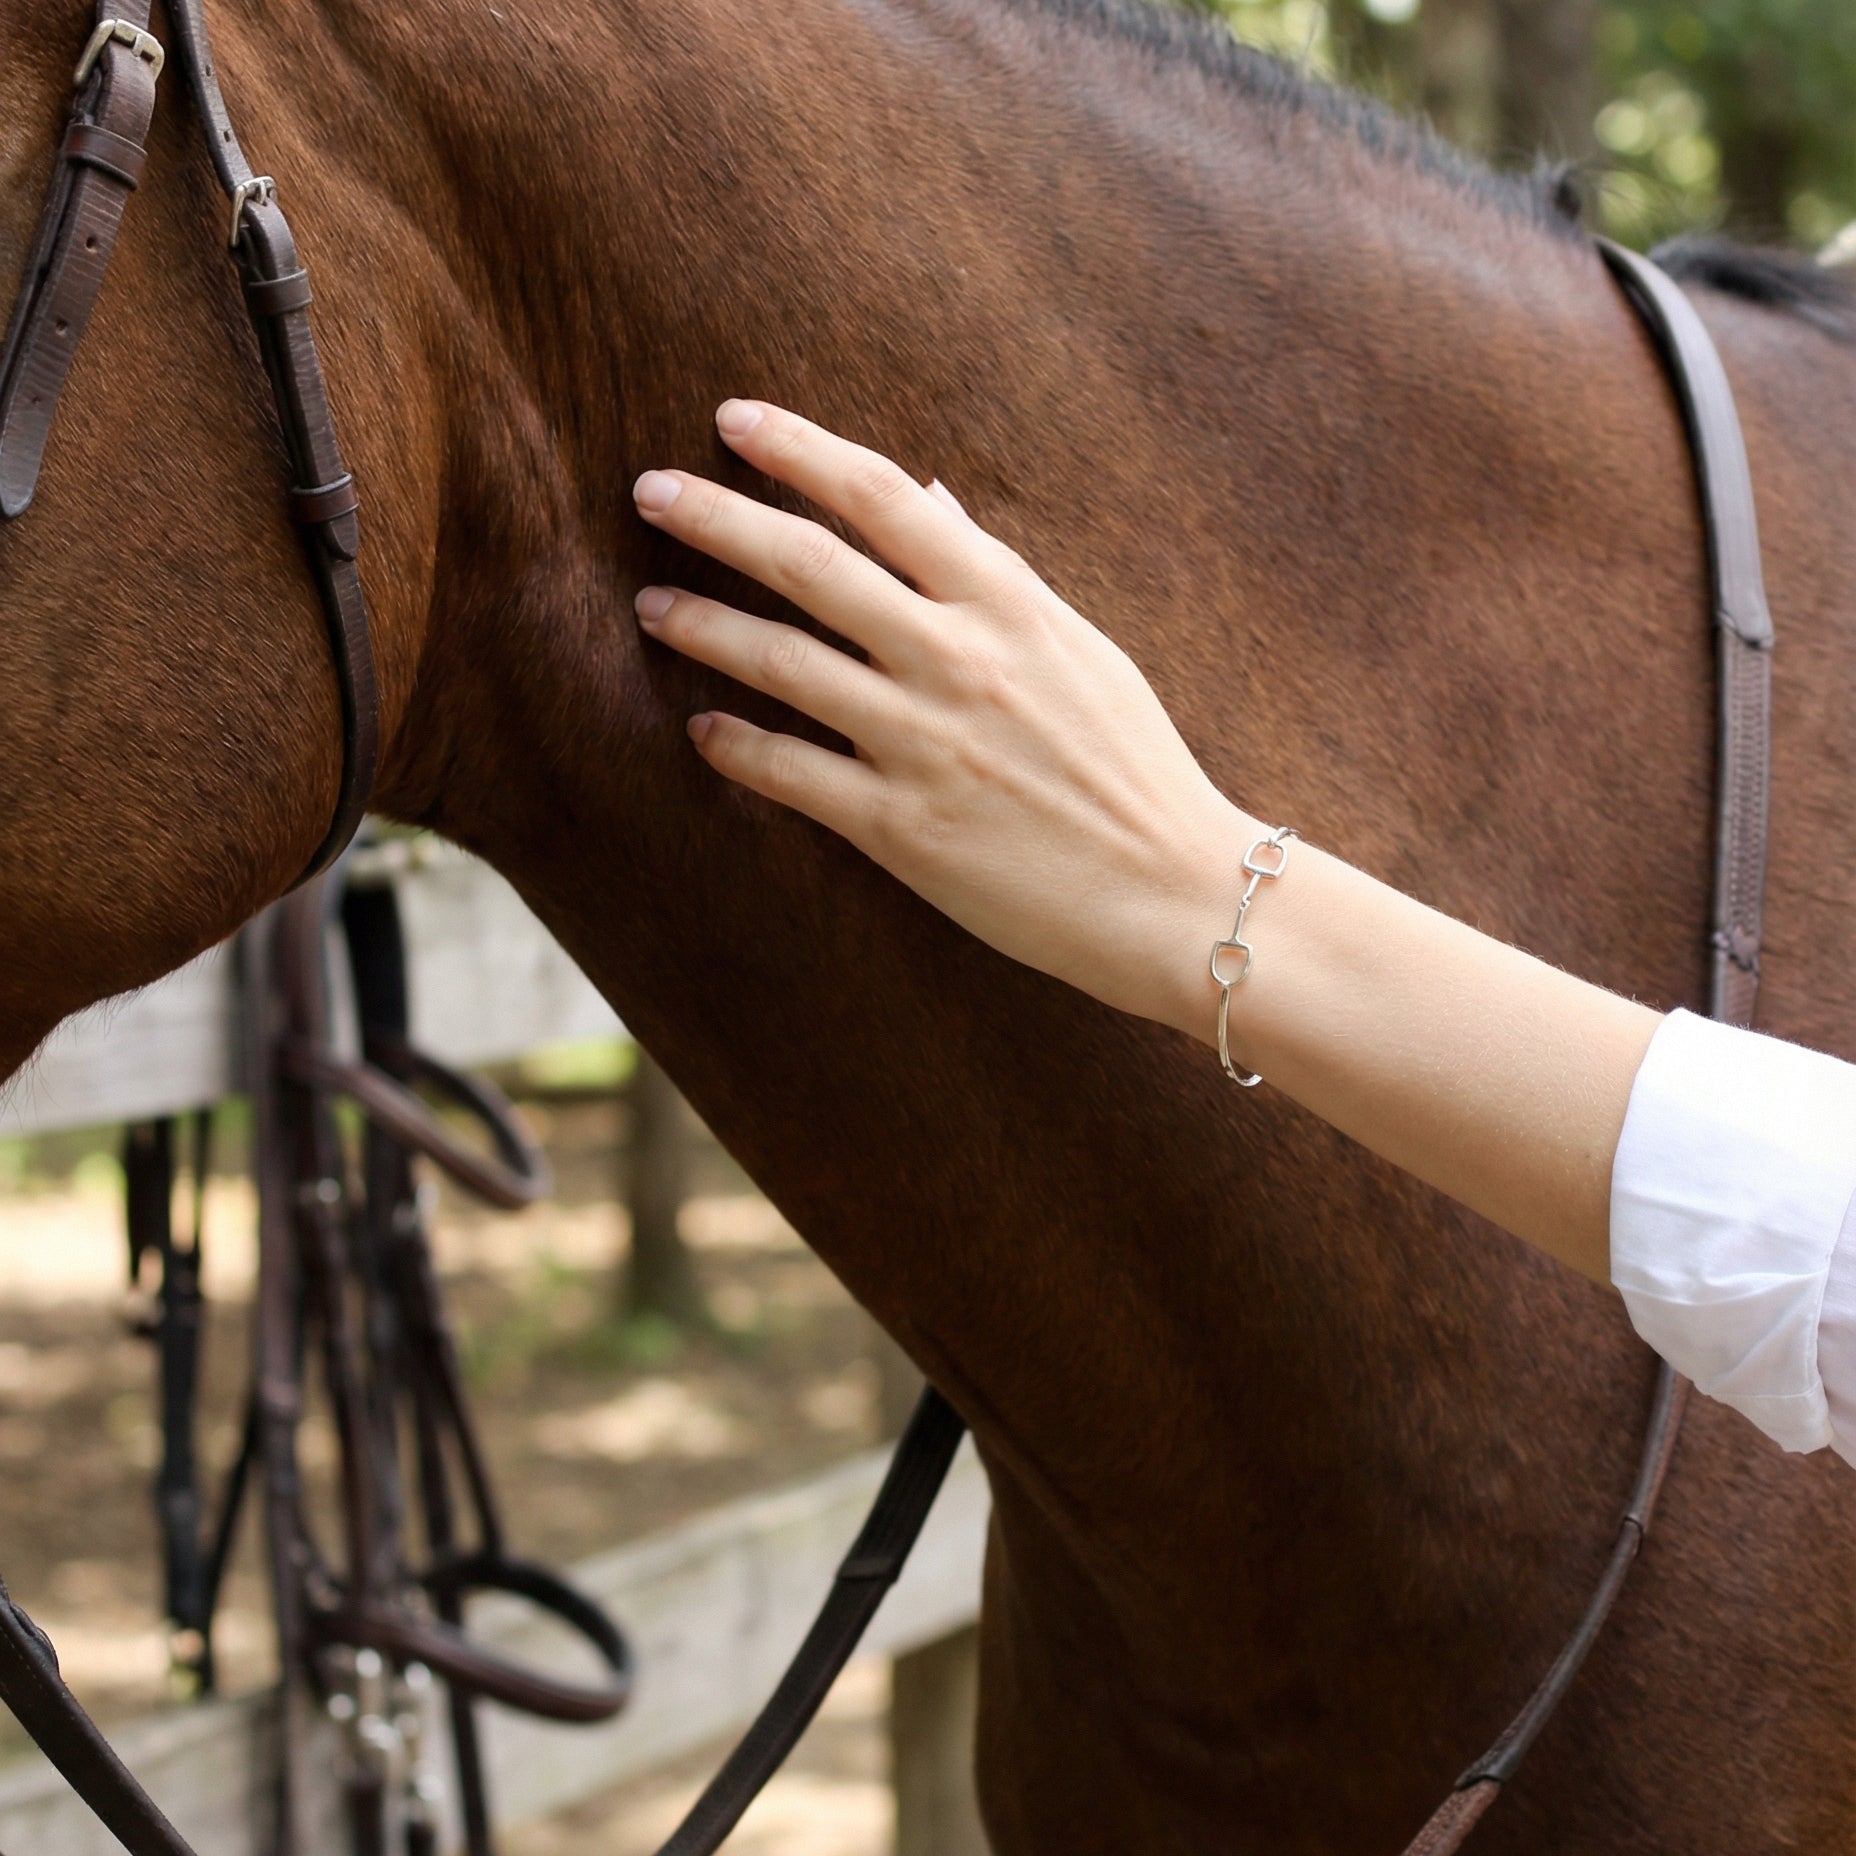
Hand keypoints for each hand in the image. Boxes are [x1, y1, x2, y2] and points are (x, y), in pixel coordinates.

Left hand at [630, 400, 1254, 1042]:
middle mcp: (958, 660)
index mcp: (1006, 603)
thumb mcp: (1079, 648)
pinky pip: (794, 774)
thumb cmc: (1133, 764)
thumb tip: (929, 497)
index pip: (882, 496)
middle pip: (811, 565)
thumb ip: (997, 573)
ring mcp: (925, 744)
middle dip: (718, 517)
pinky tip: (702, 729)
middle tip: (649, 490)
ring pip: (784, 664)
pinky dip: (738, 747)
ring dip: (705, 625)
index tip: (732, 420)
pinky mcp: (903, 829)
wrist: (1172, 890)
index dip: (798, 448)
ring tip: (651, 603)